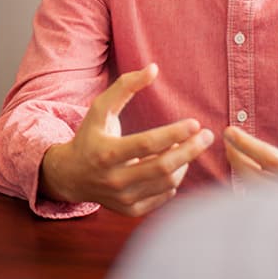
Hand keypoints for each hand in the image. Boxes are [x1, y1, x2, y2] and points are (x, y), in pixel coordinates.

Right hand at [39, 63, 214, 215]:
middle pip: (163, 167)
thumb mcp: (100, 108)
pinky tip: (173, 166)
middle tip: (207, 136)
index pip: (147, 144)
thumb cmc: (89, 136)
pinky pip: (164, 196)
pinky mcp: (130, 210)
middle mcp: (114, 179)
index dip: (174, 133)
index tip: (195, 124)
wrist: (70, 175)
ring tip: (185, 148)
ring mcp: (123, 198)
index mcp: (106, 153)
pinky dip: (174, 180)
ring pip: (167, 183)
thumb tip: (154, 68)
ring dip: (183, 163)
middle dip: (191, 150)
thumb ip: (125, 86)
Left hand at [223, 85, 277, 183]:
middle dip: (237, 156)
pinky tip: (240, 163)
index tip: (229, 130)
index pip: (273, 160)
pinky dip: (244, 181)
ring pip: (252, 191)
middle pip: (256, 178)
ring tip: (231, 147)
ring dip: (238, 168)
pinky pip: (255, 199)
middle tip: (226, 136)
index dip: (249, 145)